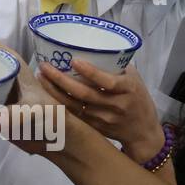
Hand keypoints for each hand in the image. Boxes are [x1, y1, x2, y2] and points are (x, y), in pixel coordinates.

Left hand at [38, 58, 162, 155]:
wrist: (142, 132)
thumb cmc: (138, 99)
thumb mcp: (134, 80)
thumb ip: (116, 68)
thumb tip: (91, 52)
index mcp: (128, 90)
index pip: (107, 82)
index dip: (90, 72)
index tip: (73, 61)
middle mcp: (115, 106)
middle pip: (84, 94)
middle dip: (61, 80)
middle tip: (45, 66)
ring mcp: (103, 119)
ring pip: (74, 106)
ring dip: (55, 92)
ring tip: (42, 78)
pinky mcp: (94, 127)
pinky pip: (73, 115)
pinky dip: (59, 104)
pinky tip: (47, 95)